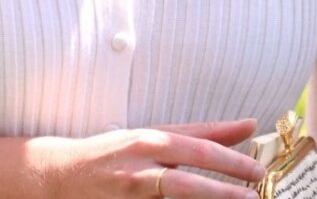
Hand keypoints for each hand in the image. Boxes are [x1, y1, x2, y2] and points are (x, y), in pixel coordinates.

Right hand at [30, 119, 266, 198]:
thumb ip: (203, 133)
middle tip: (253, 197)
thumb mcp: (154, 136)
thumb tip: (250, 125)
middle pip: (185, 184)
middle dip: (222, 192)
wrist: (58, 177)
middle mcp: (137, 171)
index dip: (231, 162)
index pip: (197, 150)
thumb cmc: (113, 154)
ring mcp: (127, 197)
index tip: (258, 172)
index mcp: (148, 142)